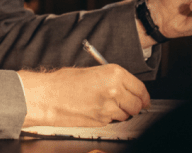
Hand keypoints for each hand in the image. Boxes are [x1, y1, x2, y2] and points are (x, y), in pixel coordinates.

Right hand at [18, 66, 149, 127]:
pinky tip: (97, 110)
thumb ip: (112, 78)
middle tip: (130, 104)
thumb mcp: (92, 71)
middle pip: (138, 104)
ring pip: (127, 115)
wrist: (47, 97)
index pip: (140, 88)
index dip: (144, 95)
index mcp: (114, 74)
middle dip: (136, 105)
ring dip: (122, 112)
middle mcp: (114, 91)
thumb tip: (126, 87)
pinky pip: (113, 121)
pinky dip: (110, 118)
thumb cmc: (63, 82)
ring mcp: (108, 108)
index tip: (144, 98)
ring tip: (108, 105)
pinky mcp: (100, 121)